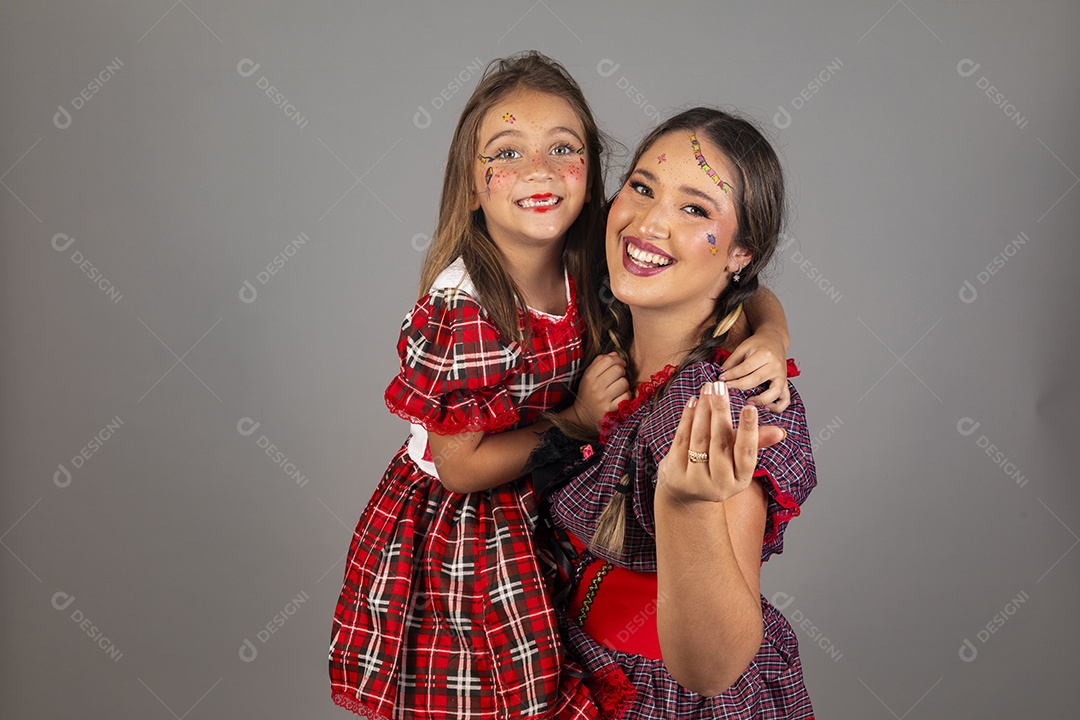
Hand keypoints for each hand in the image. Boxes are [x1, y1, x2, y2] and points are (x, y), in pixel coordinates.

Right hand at [569, 352, 630, 429]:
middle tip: (618, 377)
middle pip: (618, 369)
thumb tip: (615, 353)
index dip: (617, 359)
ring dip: (624, 385)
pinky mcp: (611, 410)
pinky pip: (626, 396)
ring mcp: (603, 399)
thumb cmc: (589, 393)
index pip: (608, 360)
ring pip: (624, 382)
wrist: (584, 416)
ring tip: (618, 389)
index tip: (619, 364)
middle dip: (621, 372)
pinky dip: (626, 396)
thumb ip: (600, 362)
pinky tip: (619, 398)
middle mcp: (595, 387)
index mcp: (589, 376)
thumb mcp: (589, 376)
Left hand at [657, 381, 782, 504]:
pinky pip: (682, 440)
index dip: (748, 431)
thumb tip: (780, 431)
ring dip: (703, 410)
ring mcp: (696, 481)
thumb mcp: (738, 459)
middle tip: (720, 387)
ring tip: (707, 388)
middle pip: (720, 443)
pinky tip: (693, 402)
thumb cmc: (719, 468)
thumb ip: (756, 442)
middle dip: (720, 412)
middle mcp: (719, 484)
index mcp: (740, 480)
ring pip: (700, 439)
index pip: (746, 453)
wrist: (687, 493)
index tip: (750, 407)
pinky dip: (687, 419)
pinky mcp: (676, 474)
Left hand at [720, 331, 790, 412]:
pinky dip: (777, 407)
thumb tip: (721, 377)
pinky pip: (785, 400)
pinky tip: (765, 408)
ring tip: (747, 402)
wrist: (775, 340)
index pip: (746, 368)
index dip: (732, 375)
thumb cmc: (757, 345)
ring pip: (774, 392)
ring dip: (760, 400)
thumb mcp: (743, 347)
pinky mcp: (785, 384)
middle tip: (728, 390)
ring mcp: (782, 376)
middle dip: (740, 387)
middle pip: (757, 380)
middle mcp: (775, 366)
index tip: (721, 380)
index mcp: (765, 354)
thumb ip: (732, 361)